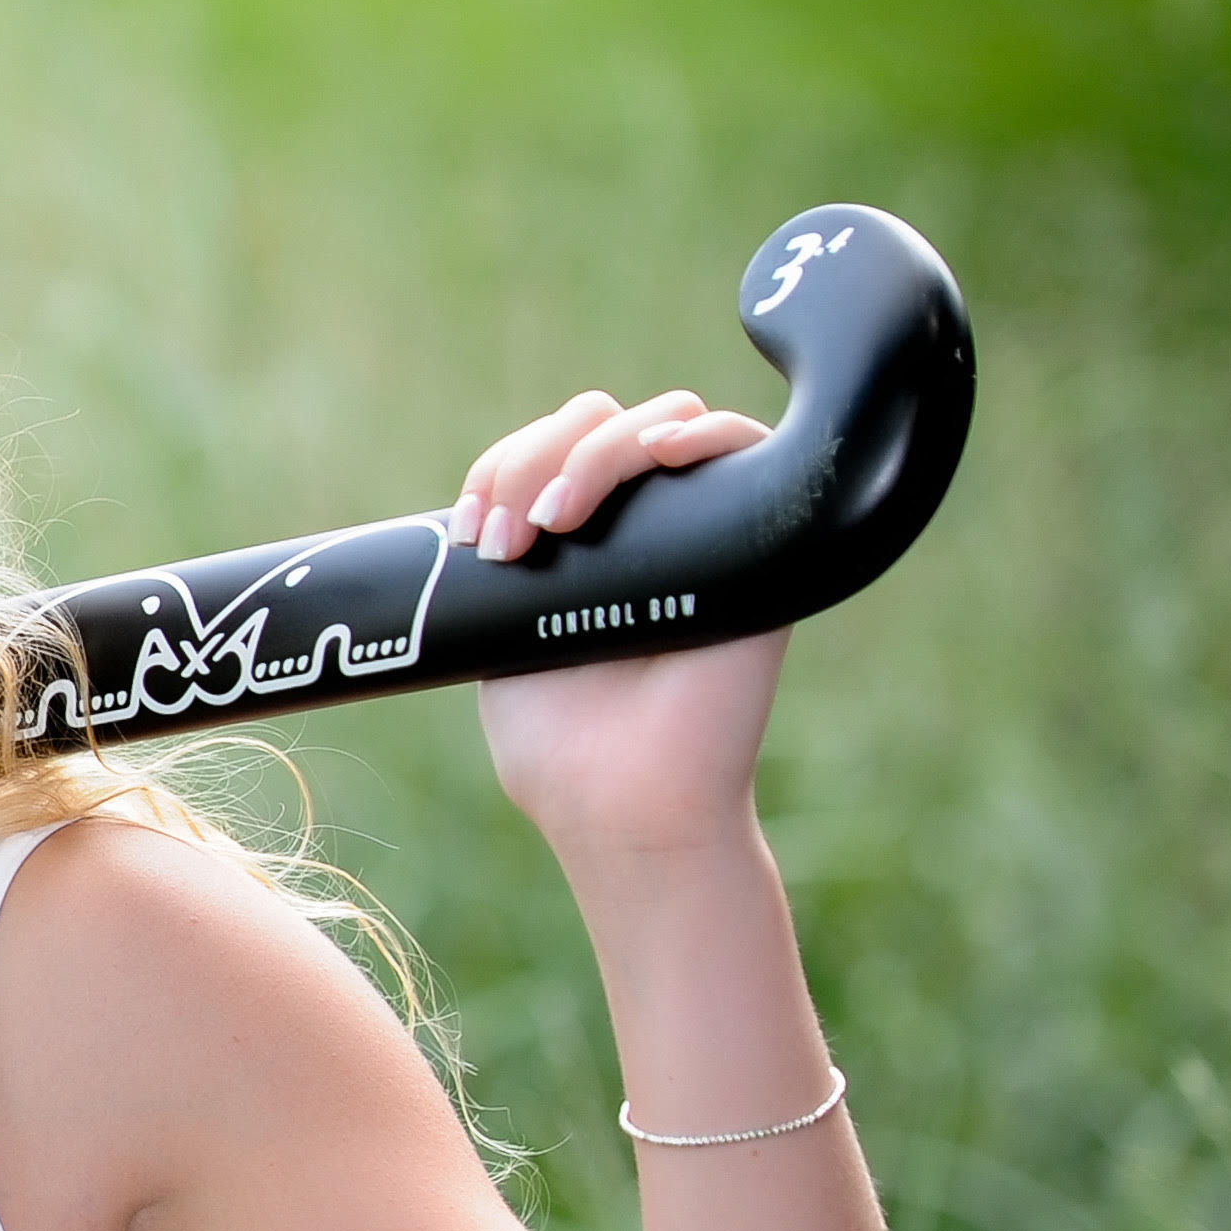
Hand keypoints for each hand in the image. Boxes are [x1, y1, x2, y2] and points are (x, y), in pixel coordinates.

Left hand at [450, 392, 782, 859]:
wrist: (624, 808)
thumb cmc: (560, 747)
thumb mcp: (501, 638)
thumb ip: (495, 570)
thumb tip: (477, 506)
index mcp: (581, 545)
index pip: (546, 451)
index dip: (502, 466)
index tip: (471, 532)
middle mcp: (645, 528)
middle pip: (596, 423)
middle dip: (535, 457)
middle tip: (511, 539)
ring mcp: (703, 530)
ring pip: (658, 422)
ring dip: (595, 451)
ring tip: (558, 520)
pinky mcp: (760, 547)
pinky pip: (746, 446)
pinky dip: (702, 433)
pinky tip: (657, 458)